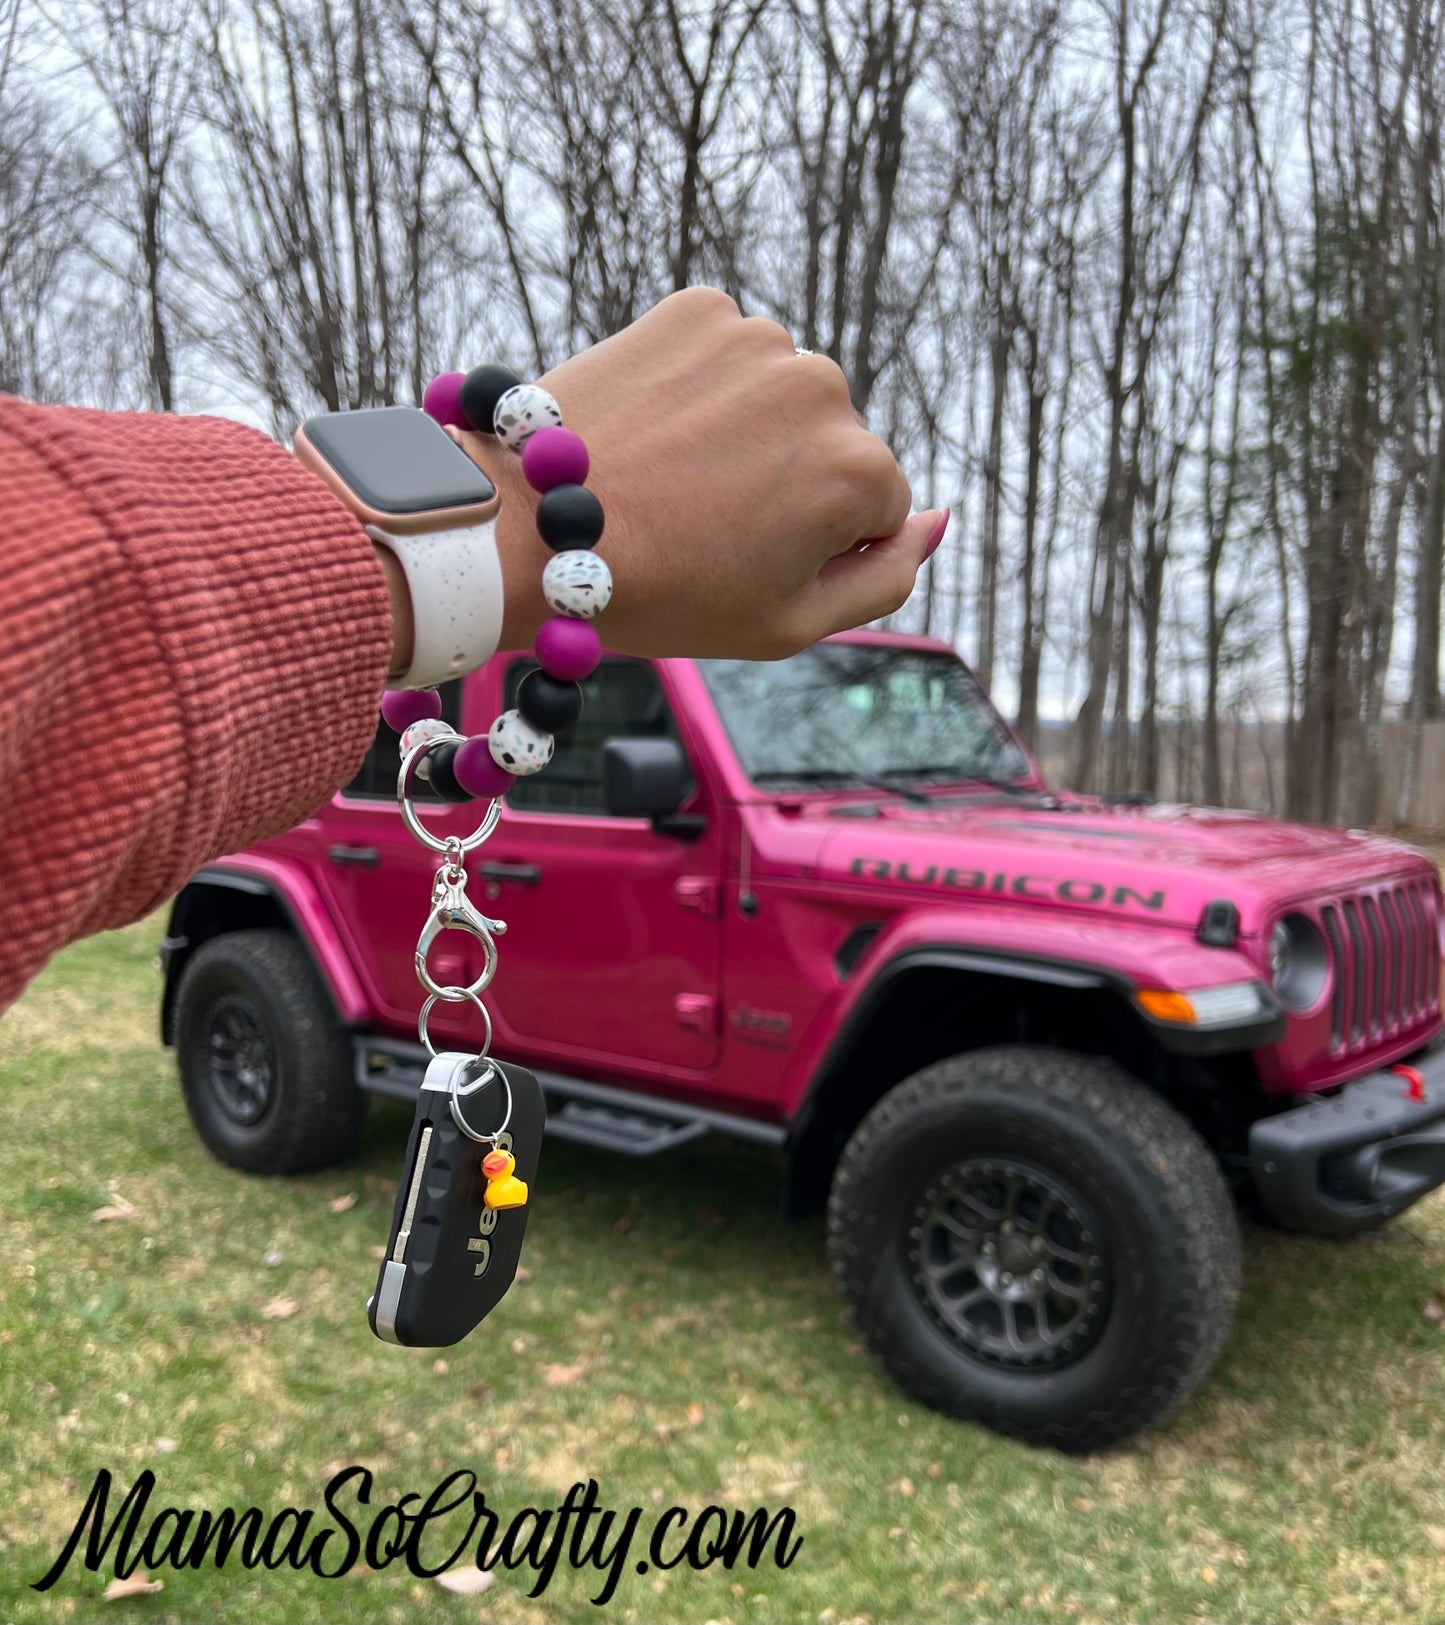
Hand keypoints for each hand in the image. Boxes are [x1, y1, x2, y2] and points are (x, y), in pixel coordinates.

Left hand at [458, 287, 944, 658]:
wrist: (532, 530)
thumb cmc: (664, 594)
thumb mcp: (791, 624)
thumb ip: (886, 577)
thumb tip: (939, 518)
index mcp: (857, 470)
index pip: (876, 507)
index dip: (814, 543)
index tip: (748, 556)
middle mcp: (823, 386)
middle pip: (833, 442)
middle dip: (786, 478)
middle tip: (703, 521)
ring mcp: (757, 339)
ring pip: (780, 394)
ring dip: (745, 427)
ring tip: (673, 474)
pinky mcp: (696, 308)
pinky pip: (728, 352)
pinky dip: (702, 383)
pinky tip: (657, 426)